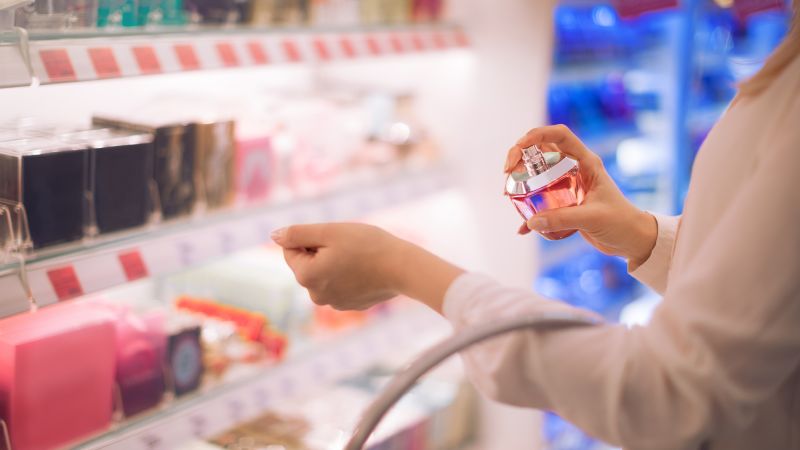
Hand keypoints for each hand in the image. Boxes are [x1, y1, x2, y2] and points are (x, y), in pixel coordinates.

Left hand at [271, 223, 463, 312]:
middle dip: (321, 251)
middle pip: (307, 263)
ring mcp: (334, 304)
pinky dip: (348, 274)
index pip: (291, 249)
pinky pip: (340, 284)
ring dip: (334, 262)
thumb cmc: (367, 245)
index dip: (310, 237)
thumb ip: (298, 233)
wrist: (403, 268)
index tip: (333, 237)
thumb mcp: (329, 232)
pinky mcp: (350, 305)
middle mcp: (316, 296)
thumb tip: (274, 236)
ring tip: (359, 257)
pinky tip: (366, 269)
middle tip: (347, 245)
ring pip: (324, 273)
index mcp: (306, 277)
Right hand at [504, 125, 657, 266]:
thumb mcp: (592, 218)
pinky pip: (541, 200)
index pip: (559, 135)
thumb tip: (530, 222)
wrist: (632, 240)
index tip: (518, 149)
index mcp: (586, 162)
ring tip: (508, 195)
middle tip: (507, 173)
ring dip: (520, 180)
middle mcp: (575, 169)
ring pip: (537, 173)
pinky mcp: (564, 203)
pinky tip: (523, 227)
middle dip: (520, 156)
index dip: (536, 134)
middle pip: (542, 150)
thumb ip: (562, 219)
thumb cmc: (621, 223)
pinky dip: (529, 212)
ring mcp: (568, 185)